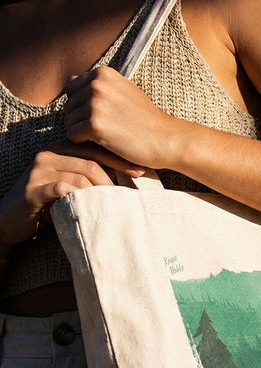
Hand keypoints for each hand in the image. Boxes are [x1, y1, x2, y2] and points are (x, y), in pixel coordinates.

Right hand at [0, 143, 144, 246]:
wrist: (8, 219)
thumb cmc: (44, 204)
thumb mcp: (68, 187)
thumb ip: (87, 178)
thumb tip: (121, 178)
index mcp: (58, 150)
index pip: (93, 147)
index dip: (118, 157)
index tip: (140, 168)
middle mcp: (48, 155)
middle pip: (90, 159)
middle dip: (116, 172)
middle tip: (135, 184)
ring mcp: (39, 171)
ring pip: (80, 174)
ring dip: (102, 189)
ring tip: (116, 200)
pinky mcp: (33, 190)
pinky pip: (63, 189)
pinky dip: (81, 197)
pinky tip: (94, 206)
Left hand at [64, 67, 177, 167]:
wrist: (165, 139)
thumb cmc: (146, 119)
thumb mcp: (124, 92)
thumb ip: (98, 85)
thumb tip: (70, 79)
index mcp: (103, 74)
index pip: (72, 90)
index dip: (83, 108)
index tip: (103, 118)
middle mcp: (97, 85)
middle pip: (69, 106)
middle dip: (81, 121)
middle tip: (105, 132)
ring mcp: (95, 105)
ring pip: (69, 121)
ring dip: (82, 134)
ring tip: (105, 138)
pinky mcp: (94, 125)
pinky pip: (72, 135)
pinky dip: (83, 144)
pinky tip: (101, 145)